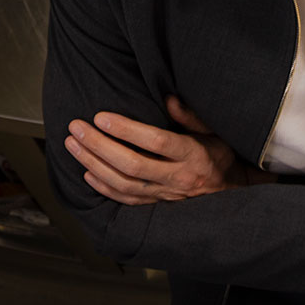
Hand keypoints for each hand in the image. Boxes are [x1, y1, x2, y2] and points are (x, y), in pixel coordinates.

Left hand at [65, 96, 269, 206]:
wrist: (231, 193)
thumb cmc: (220, 156)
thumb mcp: (214, 131)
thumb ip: (190, 116)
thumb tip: (168, 98)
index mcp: (192, 154)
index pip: (154, 142)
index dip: (126, 130)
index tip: (101, 117)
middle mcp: (177, 177)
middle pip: (130, 164)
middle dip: (99, 145)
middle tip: (76, 128)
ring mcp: (165, 195)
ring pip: (122, 184)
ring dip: (93, 164)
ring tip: (73, 145)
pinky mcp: (157, 207)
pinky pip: (125, 200)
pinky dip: (103, 187)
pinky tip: (86, 172)